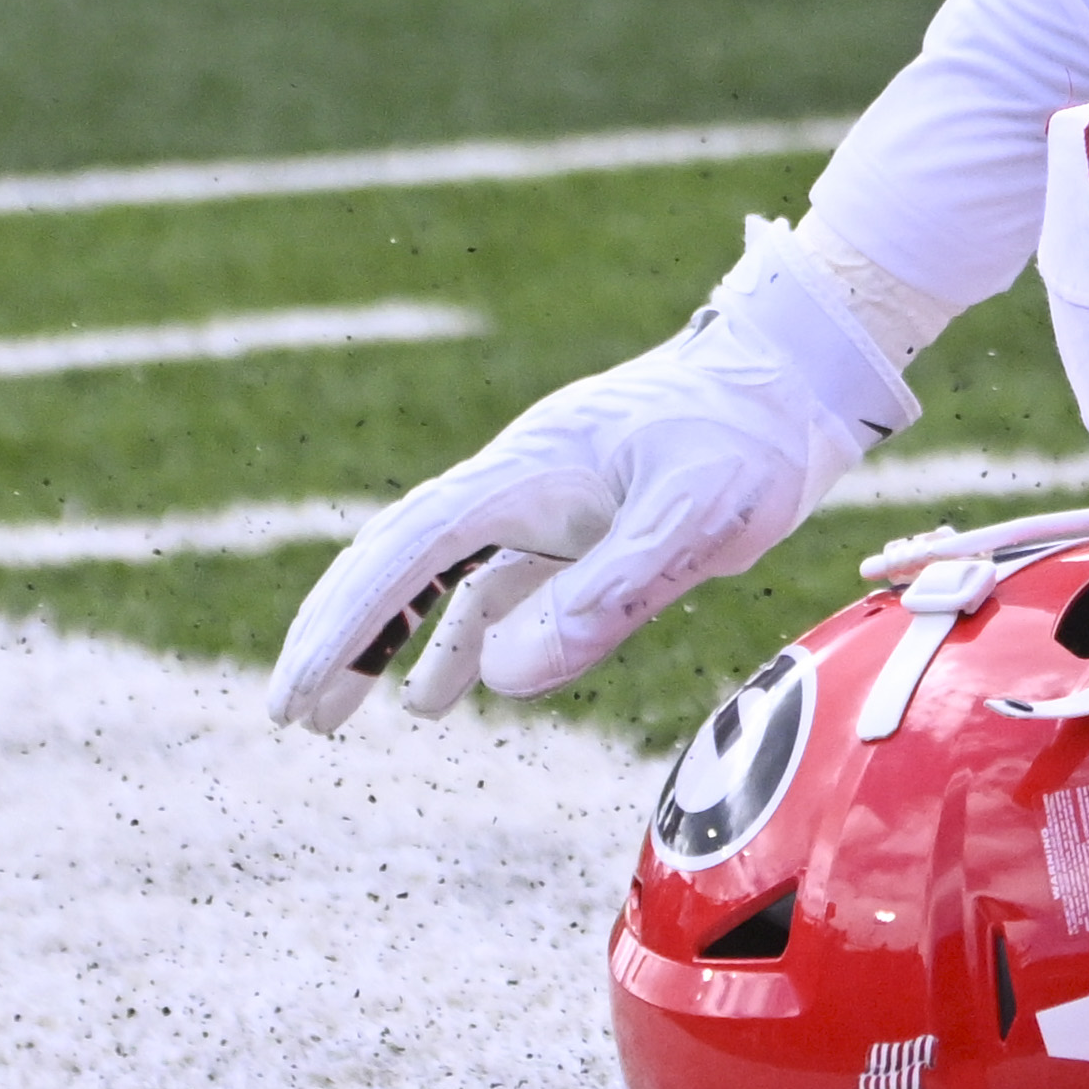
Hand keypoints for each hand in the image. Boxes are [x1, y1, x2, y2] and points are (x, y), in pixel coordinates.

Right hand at [264, 217, 919, 730]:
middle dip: (338, 634)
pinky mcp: (579, 518)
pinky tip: (437, 690)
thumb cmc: (753, 435)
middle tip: (288, 713)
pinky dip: (458, 634)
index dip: (347, 623)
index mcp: (527, 473)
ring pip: (439, 576)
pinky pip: (495, 582)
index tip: (299, 689)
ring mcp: (544, 500)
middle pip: (397, 559)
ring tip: (331, 718)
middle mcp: (518, 481)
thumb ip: (604, 597)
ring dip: (384, 641)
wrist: (800, 370)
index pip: (407, 553)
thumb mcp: (693, 520)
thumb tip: (504, 679)